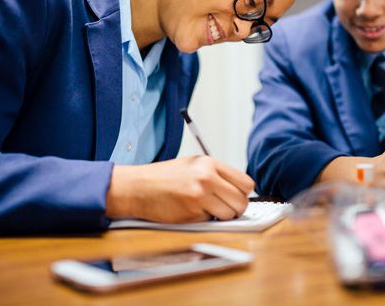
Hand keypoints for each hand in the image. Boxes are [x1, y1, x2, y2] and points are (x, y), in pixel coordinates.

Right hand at [106, 156, 254, 222]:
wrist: (138, 187)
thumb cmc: (164, 177)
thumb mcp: (193, 165)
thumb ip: (216, 174)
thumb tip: (239, 189)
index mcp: (210, 164)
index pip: (246, 183)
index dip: (243, 193)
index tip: (237, 197)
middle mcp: (207, 178)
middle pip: (241, 201)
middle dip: (236, 208)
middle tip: (224, 208)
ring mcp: (200, 196)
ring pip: (229, 215)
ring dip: (221, 216)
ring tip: (206, 209)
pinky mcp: (191, 213)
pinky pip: (210, 221)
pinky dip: (204, 220)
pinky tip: (190, 211)